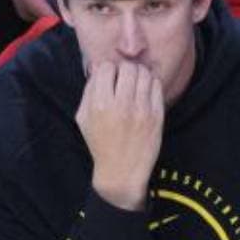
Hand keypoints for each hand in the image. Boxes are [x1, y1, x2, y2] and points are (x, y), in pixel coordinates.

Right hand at [76, 60, 164, 210]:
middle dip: (125, 70)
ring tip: (136, 84)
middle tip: (124, 79)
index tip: (109, 79)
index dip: (107, 70)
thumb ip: (88, 91)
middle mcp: (121, 106)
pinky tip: (145, 92)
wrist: (121, 172)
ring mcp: (141, 110)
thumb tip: (97, 68)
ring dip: (139, 74)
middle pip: (127, 67)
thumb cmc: (100, 144)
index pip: (106, 68)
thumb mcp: (83, 119)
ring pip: (144, 73)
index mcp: (100, 105)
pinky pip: (156, 85)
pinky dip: (151, 83)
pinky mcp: (156, 115)